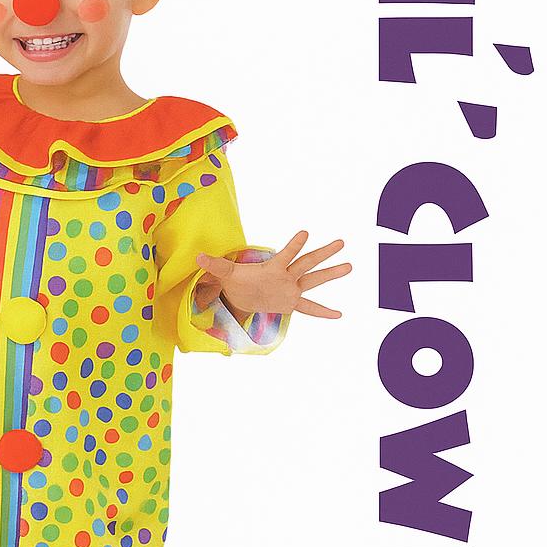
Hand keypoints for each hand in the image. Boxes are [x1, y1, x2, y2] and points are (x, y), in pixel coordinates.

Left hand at [195, 232, 351, 319]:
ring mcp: (290, 288)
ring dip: (331, 273)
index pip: (286, 254)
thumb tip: (197, 257)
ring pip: (313, 280)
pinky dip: (322, 312)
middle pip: (307, 262)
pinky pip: (309, 308)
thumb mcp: (225, 273)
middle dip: (323, 253)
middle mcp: (285, 276)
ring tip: (349, 266)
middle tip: (340, 242)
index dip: (294, 244)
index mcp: (272, 267)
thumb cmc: (234, 280)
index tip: (305, 232)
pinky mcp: (290, 302)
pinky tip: (339, 314)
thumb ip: (214, 265)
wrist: (237, 296)